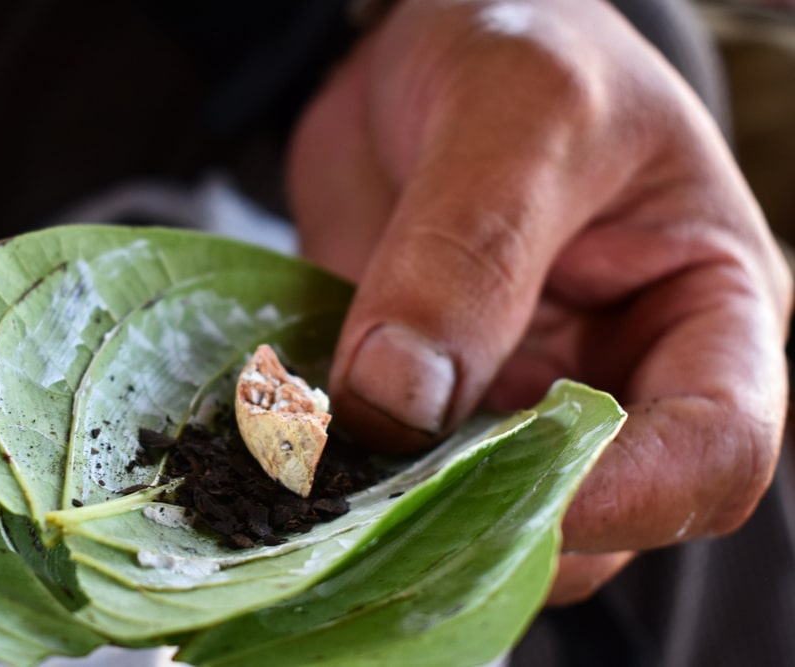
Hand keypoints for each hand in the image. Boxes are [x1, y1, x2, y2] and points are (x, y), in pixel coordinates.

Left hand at [288, 0, 791, 603]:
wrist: (418, 41)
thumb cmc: (519, 37)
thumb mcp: (516, 114)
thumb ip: (466, 254)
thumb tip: (401, 399)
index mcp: (701, 310)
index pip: (713, 450)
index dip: (631, 498)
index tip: (513, 493)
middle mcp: (617, 374)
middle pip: (594, 514)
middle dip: (496, 519)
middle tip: (388, 501)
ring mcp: (514, 393)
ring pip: (485, 511)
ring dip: (409, 513)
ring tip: (331, 481)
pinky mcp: (429, 395)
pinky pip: (398, 469)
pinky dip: (352, 477)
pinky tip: (302, 454)